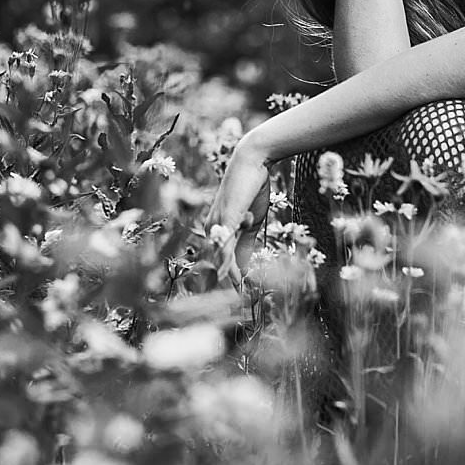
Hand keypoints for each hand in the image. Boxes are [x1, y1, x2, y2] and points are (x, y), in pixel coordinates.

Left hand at [203, 137, 271, 284]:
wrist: (253, 161)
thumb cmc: (251, 189)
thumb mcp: (251, 222)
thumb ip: (245, 243)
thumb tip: (245, 267)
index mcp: (216, 229)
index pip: (221, 260)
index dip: (230, 279)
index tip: (240, 296)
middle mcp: (211, 227)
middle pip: (217, 262)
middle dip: (228, 284)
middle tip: (240, 302)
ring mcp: (217, 222)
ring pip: (220, 256)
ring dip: (229, 277)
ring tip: (239, 294)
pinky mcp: (226, 216)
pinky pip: (224, 242)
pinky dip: (227, 259)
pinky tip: (229, 274)